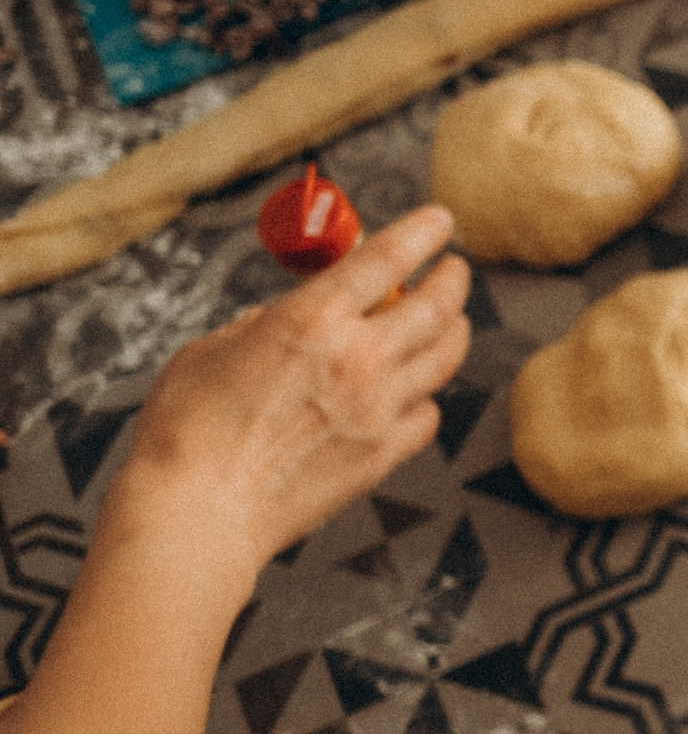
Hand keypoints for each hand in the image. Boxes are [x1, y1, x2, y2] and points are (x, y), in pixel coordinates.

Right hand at [111, 203, 472, 594]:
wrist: (199, 512)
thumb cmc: (187, 433)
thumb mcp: (210, 351)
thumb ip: (259, 325)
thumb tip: (282, 317)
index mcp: (310, 320)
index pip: (386, 259)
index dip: (422, 233)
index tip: (440, 221)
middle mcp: (357, 359)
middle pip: (436, 306)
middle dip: (452, 279)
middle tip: (454, 269)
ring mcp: (377, 409)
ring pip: (444, 357)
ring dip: (454, 330)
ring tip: (451, 319)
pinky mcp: (383, 454)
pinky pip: (428, 414)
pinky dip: (427, 395)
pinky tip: (417, 391)